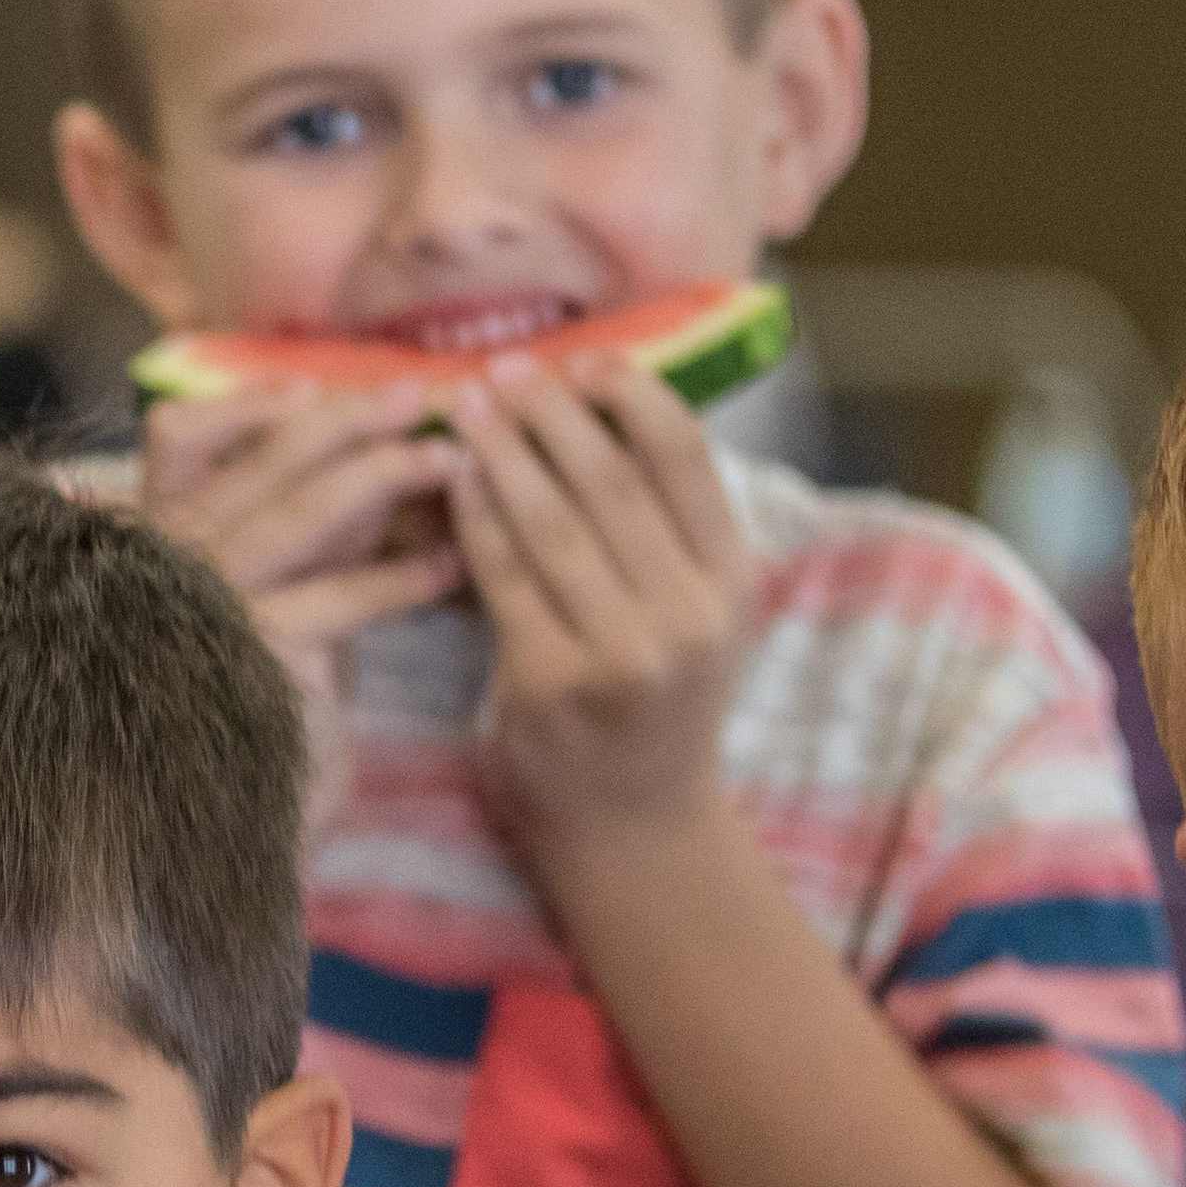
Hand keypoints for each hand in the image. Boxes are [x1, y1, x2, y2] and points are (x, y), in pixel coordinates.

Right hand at [135, 387, 467, 839]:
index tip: (315, 383)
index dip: (246, 405)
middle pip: (253, 460)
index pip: (178, 440)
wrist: (242, 831)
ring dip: (381, 477)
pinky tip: (450, 567)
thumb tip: (384, 461)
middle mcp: (165, 567)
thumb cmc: (269, 713)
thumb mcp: (287, 602)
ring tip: (450, 462)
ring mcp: (200, 611)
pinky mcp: (248, 664)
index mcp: (160, 544)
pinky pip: (335, 601)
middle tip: (420, 397)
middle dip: (345, 419)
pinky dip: (398, 579)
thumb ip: (314, 537)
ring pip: (293, 513)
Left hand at [436, 353, 749, 855]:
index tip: (586, 359)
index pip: (686, 459)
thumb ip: (667, 530)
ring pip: (551, 522)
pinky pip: (503, 578)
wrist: (634, 827)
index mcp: (732, 582)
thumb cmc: (653, 702)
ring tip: (469, 404)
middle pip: (610, 481)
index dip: (632, 396)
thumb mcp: (696, 615)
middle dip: (550, 413)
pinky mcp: (551, 684)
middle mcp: (689, 616)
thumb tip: (605, 408)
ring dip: (503, 452)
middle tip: (506, 367)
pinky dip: (476, 518)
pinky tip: (454, 479)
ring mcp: (621, 653)